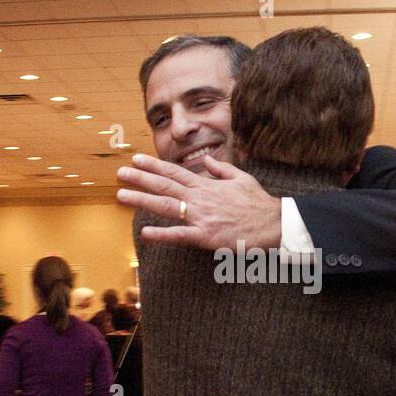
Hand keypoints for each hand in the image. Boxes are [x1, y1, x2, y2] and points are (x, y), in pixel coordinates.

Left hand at [116, 154, 281, 250]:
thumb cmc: (259, 203)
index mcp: (207, 186)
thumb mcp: (241, 178)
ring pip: (166, 206)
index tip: (136, 159)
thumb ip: (221, 169)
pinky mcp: (206, 236)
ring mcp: (201, 217)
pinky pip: (180, 235)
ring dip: (142, 200)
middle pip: (164, 186)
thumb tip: (205, 160)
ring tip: (121, 196)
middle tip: (120, 173)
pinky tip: (144, 234)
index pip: (175, 172)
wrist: (274, 224)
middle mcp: (200, 198)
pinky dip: (161, 235)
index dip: (154, 165)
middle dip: (140, 178)